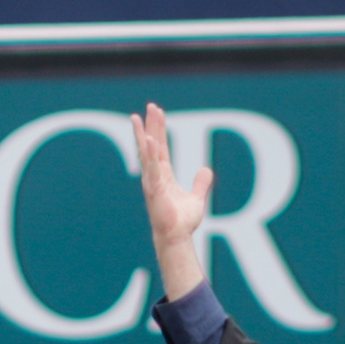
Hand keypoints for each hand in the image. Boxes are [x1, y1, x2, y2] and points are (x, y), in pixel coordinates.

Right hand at [134, 103, 214, 301]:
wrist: (177, 237)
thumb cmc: (182, 221)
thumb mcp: (196, 198)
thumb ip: (201, 183)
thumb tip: (206, 169)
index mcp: (163, 175)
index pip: (161, 147)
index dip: (160, 129)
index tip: (157, 112)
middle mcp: (155, 175)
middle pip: (152, 145)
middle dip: (151, 125)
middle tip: (149, 106)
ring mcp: (152, 181)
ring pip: (147, 153)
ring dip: (143, 134)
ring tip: (138, 117)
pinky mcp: (154, 189)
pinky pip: (152, 168)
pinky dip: (151, 154)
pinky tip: (150, 140)